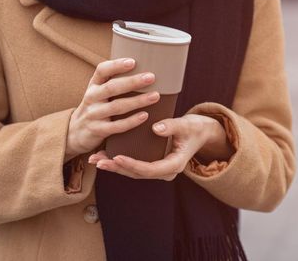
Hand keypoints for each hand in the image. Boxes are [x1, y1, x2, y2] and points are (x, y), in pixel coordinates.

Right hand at [64, 57, 160, 161]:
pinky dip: (131, 121)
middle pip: (112, 87)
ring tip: (155, 96)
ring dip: (137, 101)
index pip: (102, 70)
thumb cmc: (96, 107)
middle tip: (151, 77)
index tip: (133, 61)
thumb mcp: (98, 92)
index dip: (116, 65)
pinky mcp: (98, 130)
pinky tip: (145, 116)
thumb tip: (143, 65)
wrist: (76, 132)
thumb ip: (114, 81)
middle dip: (132, 82)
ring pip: (117, 106)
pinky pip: (116, 126)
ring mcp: (94, 114)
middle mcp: (92, 97)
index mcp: (94, 85)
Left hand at [88, 113, 232, 180]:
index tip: (117, 157)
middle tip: (99, 161)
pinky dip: (119, 161)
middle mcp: (165, 171)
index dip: (132, 165)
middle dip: (117, 167)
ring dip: (114, 166)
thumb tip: (156, 128)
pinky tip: (104, 155)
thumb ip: (172, 126)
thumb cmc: (196, 127)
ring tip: (96, 159)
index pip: (149, 169)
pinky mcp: (153, 163)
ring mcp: (159, 169)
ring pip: (133, 172)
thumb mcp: (187, 125)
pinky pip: (134, 165)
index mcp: (174, 165)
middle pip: (137, 173)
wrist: (202, 132)